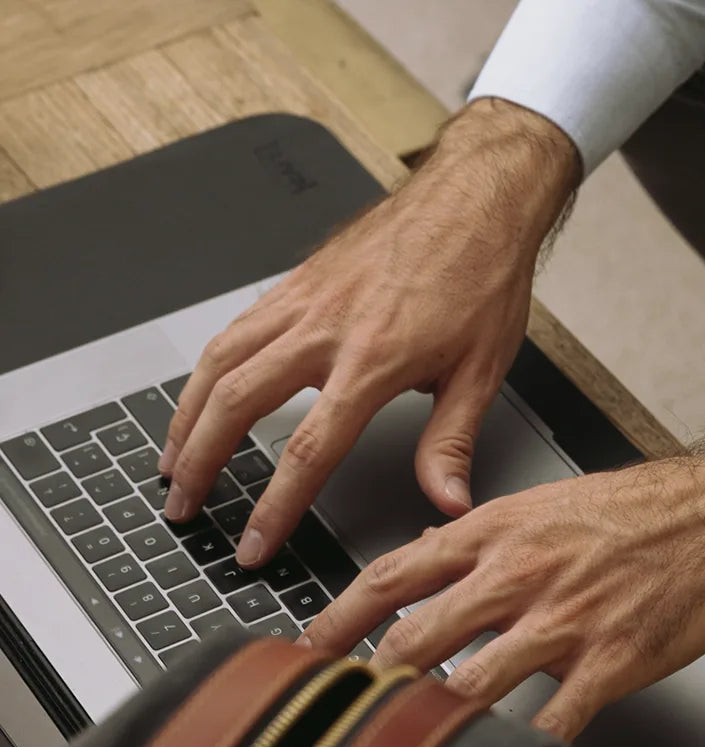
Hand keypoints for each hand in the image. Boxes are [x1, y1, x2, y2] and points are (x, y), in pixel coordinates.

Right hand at [158, 99, 579, 567]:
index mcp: (373, 360)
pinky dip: (209, 367)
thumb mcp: (482, 372)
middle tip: (183, 505)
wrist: (477, 196)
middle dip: (202, 462)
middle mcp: (326, 327)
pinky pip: (236, 327)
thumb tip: (446, 502)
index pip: (308, 450)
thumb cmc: (483, 275)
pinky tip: (204, 392)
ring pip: (221, 359)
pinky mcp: (299, 278)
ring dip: (188, 415)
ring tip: (172, 459)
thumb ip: (451, 443)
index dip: (274, 506)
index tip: (253, 543)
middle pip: (238, 402)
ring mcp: (305, 298)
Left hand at [299, 459, 704, 739]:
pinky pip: (555, 721)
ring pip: (471, 684)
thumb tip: (427, 555)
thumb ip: (481, 537)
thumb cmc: (641, 507)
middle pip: (414, 636)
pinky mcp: (610, 662)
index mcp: (497, 533)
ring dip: (432, 721)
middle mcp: (518, 576)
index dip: (338, 615)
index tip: (307, 646)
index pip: (393, 574)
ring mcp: (563, 622)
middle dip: (367, 682)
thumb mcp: (543, 503)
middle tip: (337, 713)